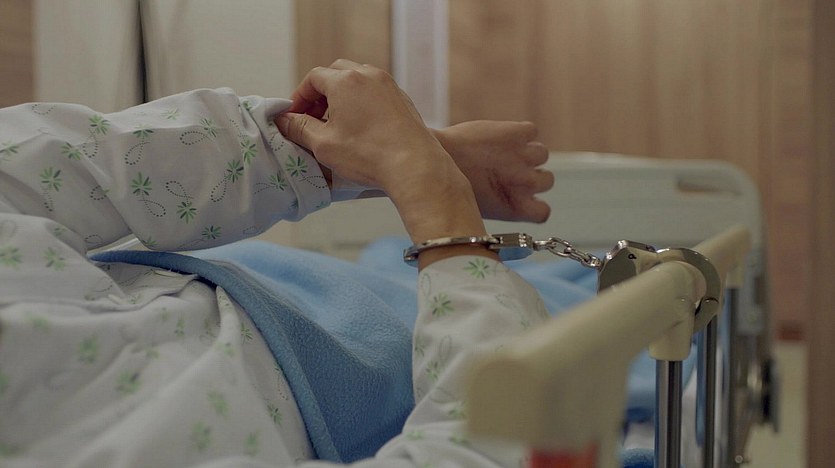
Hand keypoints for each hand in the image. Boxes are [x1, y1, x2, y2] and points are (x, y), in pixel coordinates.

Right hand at [277, 60, 493, 265]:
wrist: (414, 165)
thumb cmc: (368, 155)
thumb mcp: (323, 144)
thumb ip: (299, 128)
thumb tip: (283, 120)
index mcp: (345, 81)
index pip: (313, 79)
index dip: (299, 97)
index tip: (295, 116)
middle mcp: (367, 75)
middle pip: (335, 73)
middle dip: (320, 93)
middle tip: (312, 117)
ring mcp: (388, 85)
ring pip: (356, 80)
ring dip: (341, 96)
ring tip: (335, 123)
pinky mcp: (402, 98)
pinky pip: (374, 92)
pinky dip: (361, 102)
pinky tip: (359, 127)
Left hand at [432, 121, 553, 222]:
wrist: (438, 156)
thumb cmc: (450, 185)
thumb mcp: (478, 205)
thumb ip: (501, 203)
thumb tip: (508, 197)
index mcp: (517, 208)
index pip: (544, 212)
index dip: (534, 204)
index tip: (519, 198)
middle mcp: (526, 183)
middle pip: (547, 180)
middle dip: (530, 176)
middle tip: (507, 171)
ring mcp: (524, 157)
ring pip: (542, 154)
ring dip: (527, 152)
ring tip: (504, 151)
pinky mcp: (517, 133)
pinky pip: (531, 130)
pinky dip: (521, 132)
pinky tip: (502, 136)